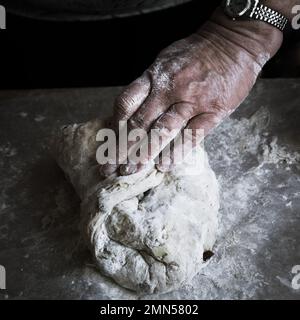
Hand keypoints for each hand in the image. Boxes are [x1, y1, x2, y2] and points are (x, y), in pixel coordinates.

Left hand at [100, 9, 282, 176]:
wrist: (233, 41)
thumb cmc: (196, 53)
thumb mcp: (165, 62)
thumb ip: (149, 86)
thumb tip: (132, 111)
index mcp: (154, 76)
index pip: (126, 104)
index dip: (114, 128)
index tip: (107, 145)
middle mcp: (169, 89)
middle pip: (139, 123)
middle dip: (123, 148)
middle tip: (111, 169)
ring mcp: (191, 101)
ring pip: (162, 131)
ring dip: (144, 154)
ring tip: (131, 171)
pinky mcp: (213, 111)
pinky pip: (192, 135)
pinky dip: (178, 151)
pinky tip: (165, 165)